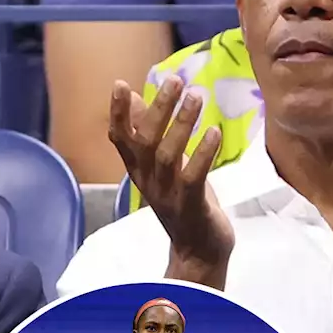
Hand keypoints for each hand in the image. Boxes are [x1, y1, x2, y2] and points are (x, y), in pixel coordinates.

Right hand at [108, 76, 233, 267]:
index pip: (121, 139)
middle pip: (145, 141)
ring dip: (182, 123)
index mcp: (140, 171)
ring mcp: (169, 195)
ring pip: (168, 155)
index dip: (119, 112)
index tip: (121, 84)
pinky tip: (213, 131)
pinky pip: (193, 176)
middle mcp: (149, 181)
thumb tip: (138, 100)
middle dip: (158, 108)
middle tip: (175, 80)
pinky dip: (203, 153)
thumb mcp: (165, 167)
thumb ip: (152, 136)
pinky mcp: (192, 206)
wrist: (199, 253)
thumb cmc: (185, 203)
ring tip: (196, 96)